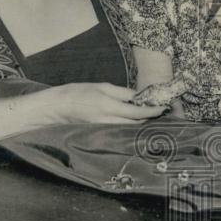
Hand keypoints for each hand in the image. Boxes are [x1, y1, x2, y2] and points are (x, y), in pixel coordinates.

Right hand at [40, 83, 166, 124]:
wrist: (56, 108)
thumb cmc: (78, 93)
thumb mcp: (102, 87)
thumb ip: (122, 93)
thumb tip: (139, 97)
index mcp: (108, 106)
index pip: (137, 112)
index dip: (153, 111)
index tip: (164, 108)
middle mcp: (107, 120)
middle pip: (136, 123)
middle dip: (150, 118)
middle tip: (162, 111)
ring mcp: (103, 129)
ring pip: (129, 129)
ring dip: (141, 123)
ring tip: (151, 116)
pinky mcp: (100, 133)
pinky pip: (120, 131)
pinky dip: (129, 127)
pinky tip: (134, 122)